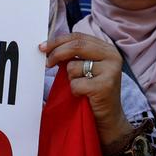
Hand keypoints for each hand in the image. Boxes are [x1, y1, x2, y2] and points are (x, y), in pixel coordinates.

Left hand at [40, 33, 131, 149]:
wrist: (108, 119)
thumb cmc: (93, 92)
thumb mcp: (85, 69)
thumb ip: (73, 56)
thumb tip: (48, 48)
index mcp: (106, 49)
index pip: (78, 37)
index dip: (58, 41)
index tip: (42, 47)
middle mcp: (112, 56)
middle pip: (76, 46)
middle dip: (56, 53)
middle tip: (47, 63)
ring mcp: (110, 70)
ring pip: (74, 67)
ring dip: (70, 79)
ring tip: (81, 87)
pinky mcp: (105, 86)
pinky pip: (76, 84)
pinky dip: (74, 92)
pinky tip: (84, 96)